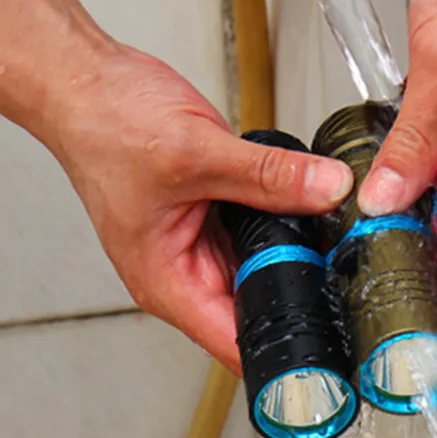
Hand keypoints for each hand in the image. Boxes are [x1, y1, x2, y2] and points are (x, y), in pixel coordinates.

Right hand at [46, 44, 352, 372]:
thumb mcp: (197, 152)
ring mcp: (199, 247)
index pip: (236, 345)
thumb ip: (270, 176)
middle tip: (350, 274)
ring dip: (297, 256)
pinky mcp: (212, 218)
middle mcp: (184, 274)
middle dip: (304, 294)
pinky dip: (286, 224)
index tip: (331, 350)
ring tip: (333, 235)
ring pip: (265, 269)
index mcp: (168, 283)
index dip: (285, 354)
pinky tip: (310, 208)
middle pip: (259, 309)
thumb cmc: (106, 125)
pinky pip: (261, 233)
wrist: (86, 82)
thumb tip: (331, 190)